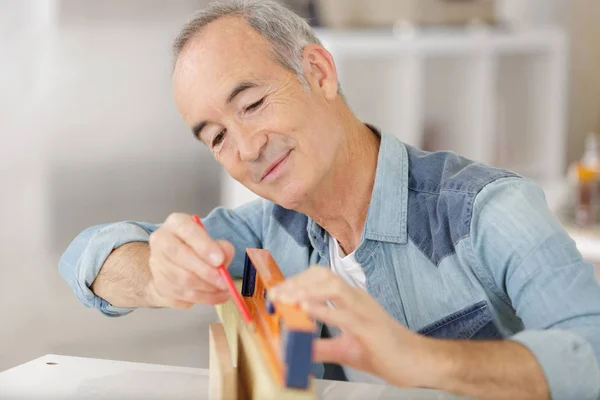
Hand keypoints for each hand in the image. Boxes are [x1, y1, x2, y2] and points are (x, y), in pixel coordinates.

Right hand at [145, 212, 233, 308]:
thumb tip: (223, 259)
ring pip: (182, 280)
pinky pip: (182, 296)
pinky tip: (216, 296)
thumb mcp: (214, 242)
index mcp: (176, 223)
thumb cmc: (198, 249)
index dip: (204, 247)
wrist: (177, 265)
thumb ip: (222, 248)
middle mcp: (161, 240)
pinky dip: (203, 299)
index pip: (187, 231)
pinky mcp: (159, 285)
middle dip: (207, 272)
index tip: (220, 260)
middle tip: (225, 281)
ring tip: (224, 289)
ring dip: (207, 289)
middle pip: (182, 257)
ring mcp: (156, 264)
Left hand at [269, 266, 427, 386]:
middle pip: (324, 276)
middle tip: (277, 294)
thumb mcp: (344, 349)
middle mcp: (357, 298)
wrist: (415, 362)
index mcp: (351, 299)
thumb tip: (294, 348)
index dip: (298, 281)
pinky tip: (307, 310)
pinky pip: (345, 313)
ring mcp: (365, 310)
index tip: (278, 291)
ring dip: (307, 291)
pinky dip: (324, 310)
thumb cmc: (384, 351)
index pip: (321, 278)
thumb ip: (319, 347)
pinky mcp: (371, 326)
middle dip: (298, 282)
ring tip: (288, 299)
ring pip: (334, 287)